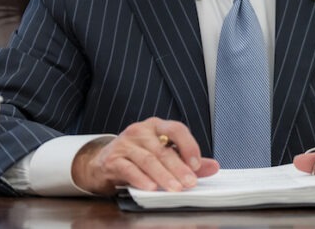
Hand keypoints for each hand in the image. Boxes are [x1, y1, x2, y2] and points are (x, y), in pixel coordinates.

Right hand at [71, 117, 218, 195]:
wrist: (102, 162)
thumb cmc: (137, 156)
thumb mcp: (162, 153)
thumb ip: (187, 160)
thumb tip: (213, 166)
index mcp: (157, 126)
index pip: (177, 129)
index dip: (189, 146)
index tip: (197, 165)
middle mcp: (140, 131)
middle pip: (163, 149)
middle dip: (178, 167)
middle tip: (190, 182)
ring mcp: (125, 144)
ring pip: (148, 160)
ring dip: (163, 175)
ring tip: (174, 188)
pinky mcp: (112, 159)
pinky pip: (128, 169)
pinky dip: (141, 179)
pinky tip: (150, 187)